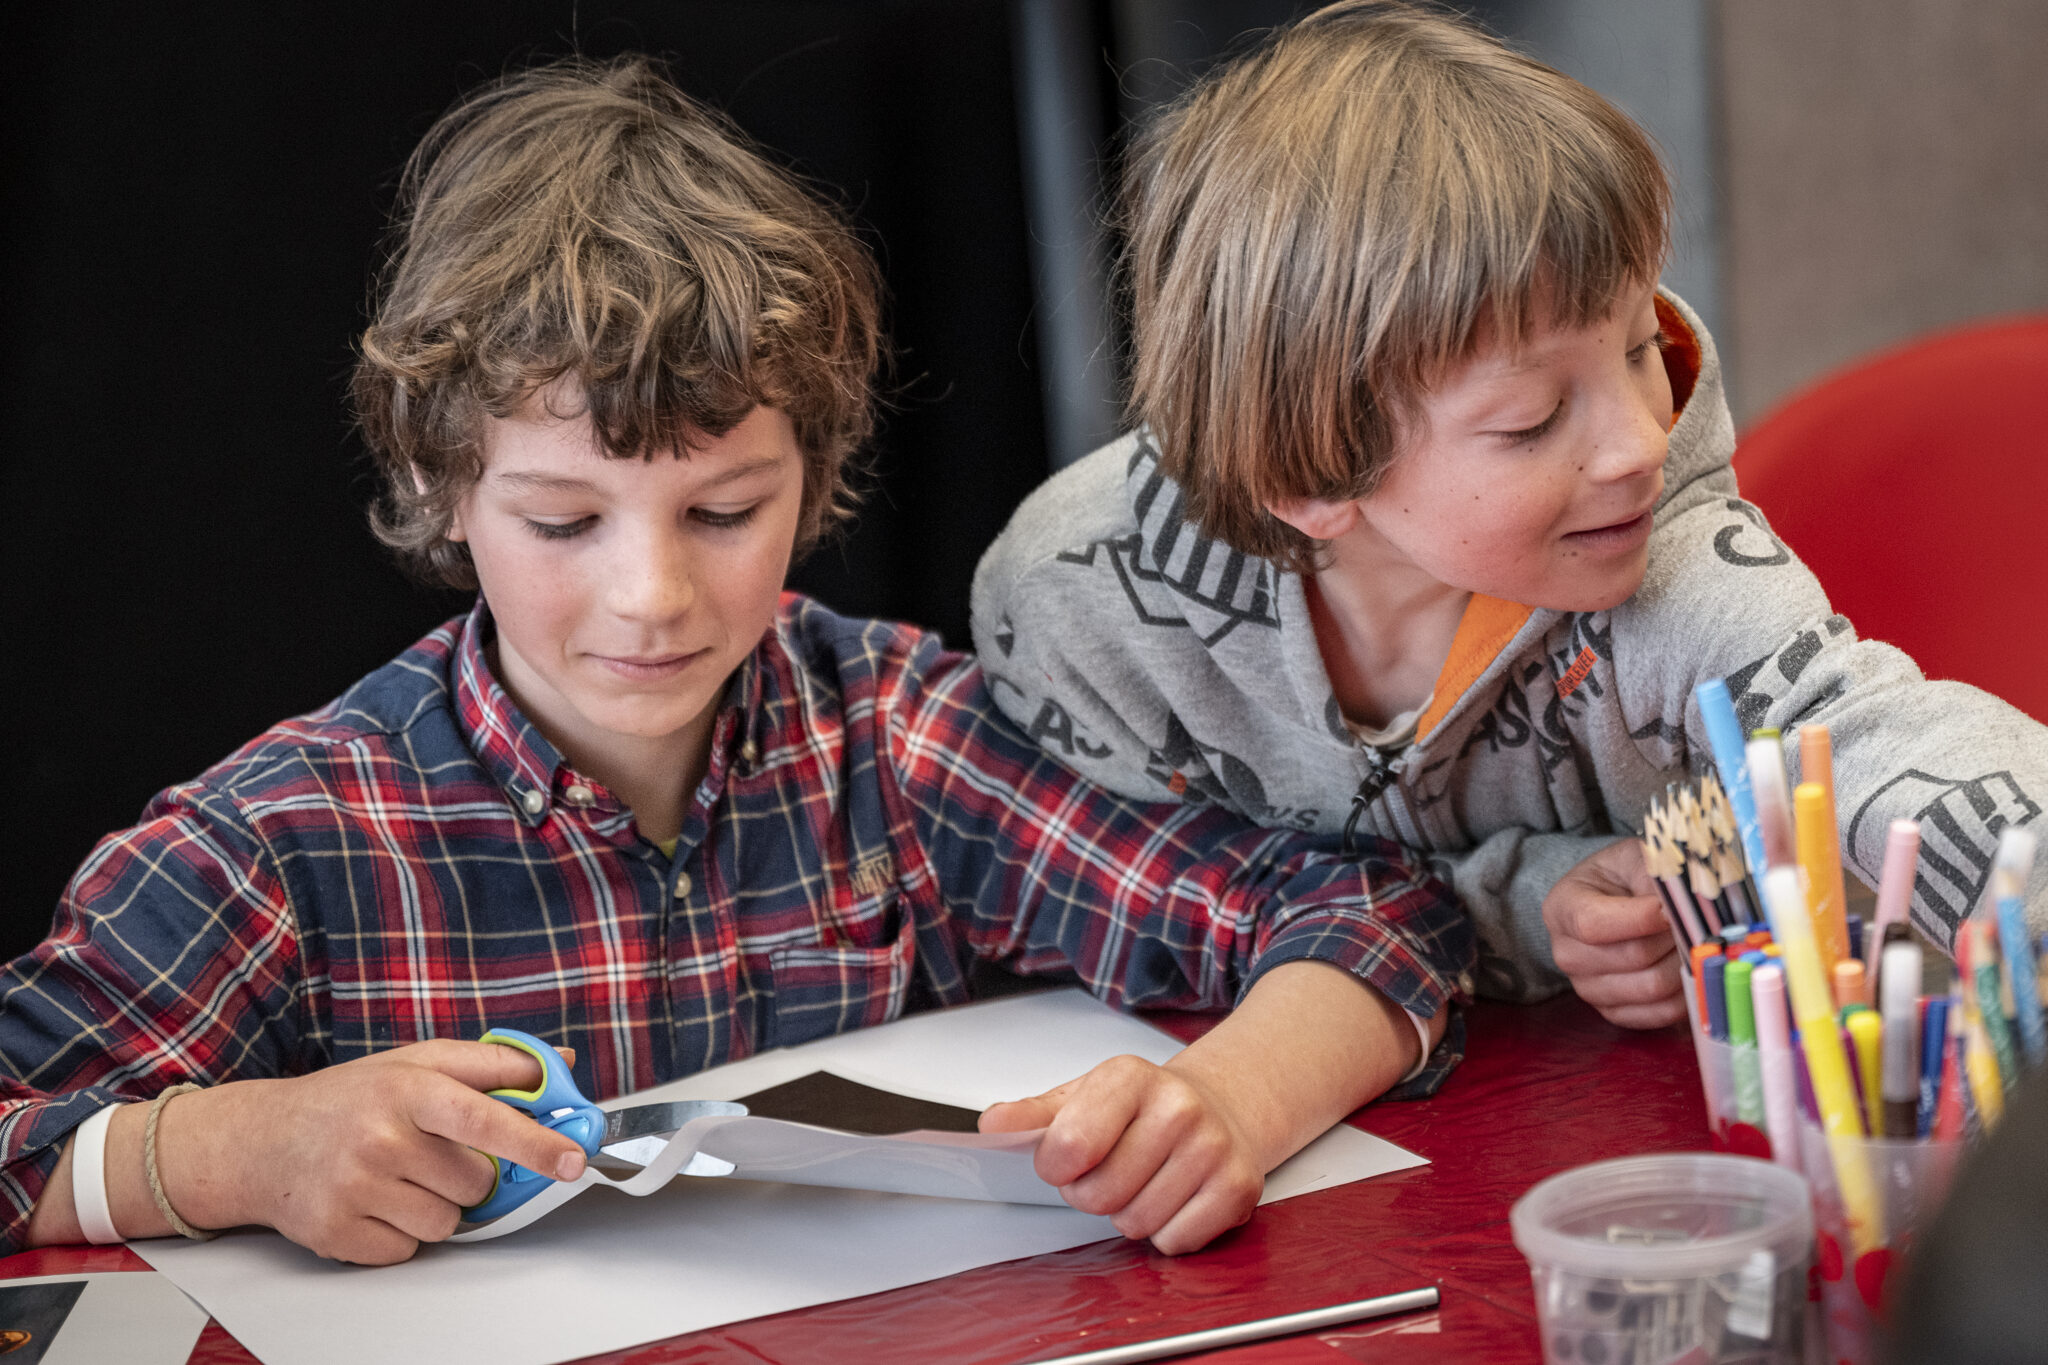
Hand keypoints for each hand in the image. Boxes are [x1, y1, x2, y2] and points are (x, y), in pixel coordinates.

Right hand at [157, 1039, 588, 1264]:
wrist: (261, 1142)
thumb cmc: (349, 1098)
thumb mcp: (416, 1063)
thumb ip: (492, 1064)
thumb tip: (563, 1065)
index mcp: (408, 1088)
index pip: (485, 1117)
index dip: (536, 1140)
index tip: (573, 1159)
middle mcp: (380, 1137)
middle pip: (475, 1183)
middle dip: (466, 1175)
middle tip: (428, 1154)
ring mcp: (356, 1188)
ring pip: (446, 1223)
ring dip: (434, 1207)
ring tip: (397, 1178)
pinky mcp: (337, 1232)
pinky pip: (408, 1250)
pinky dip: (400, 1234)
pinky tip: (374, 1203)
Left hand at [978, 1054, 1261, 1255]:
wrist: (1220, 1109)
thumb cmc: (1144, 1109)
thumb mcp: (1084, 1098)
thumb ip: (1034, 1115)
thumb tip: (992, 1125)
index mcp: (1130, 1076)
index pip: (1068, 1146)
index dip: (1055, 1167)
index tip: (1065, 1159)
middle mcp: (1178, 1106)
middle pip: (1099, 1194)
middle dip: (1093, 1194)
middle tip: (1113, 1172)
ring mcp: (1212, 1146)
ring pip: (1135, 1223)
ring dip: (1130, 1214)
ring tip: (1146, 1181)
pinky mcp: (1238, 1187)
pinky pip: (1174, 1241)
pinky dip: (1168, 1231)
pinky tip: (1176, 1197)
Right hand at [1543, 838, 1687, 1028]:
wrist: (1616, 901)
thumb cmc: (1627, 877)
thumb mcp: (1636, 860)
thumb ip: (1656, 879)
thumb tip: (1685, 912)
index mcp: (1562, 908)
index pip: (1593, 924)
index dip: (1641, 918)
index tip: (1672, 906)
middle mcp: (1565, 953)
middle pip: (1632, 958)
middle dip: (1673, 938)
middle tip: (1692, 922)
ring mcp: (1587, 988)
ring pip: (1651, 988)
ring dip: (1683, 965)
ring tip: (1690, 943)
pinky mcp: (1612, 1012)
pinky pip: (1658, 1015)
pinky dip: (1684, 995)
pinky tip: (1689, 970)